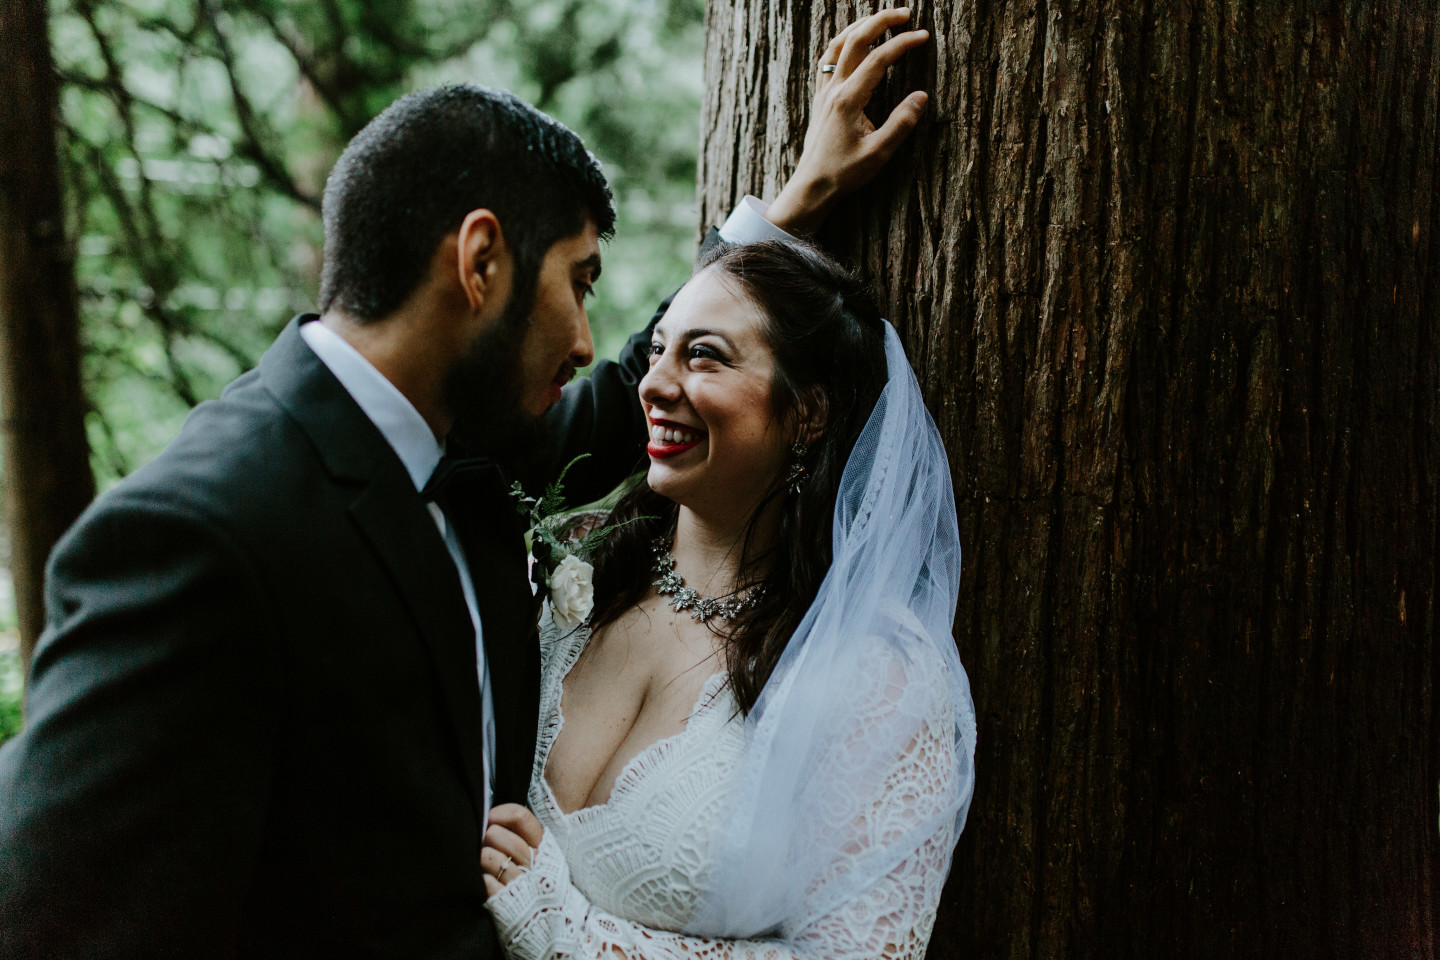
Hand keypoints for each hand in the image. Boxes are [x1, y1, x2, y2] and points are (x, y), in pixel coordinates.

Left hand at [481, 803, 544, 896]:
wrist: (549, 922)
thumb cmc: (541, 883)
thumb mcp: (544, 857)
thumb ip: (525, 837)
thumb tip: (494, 818)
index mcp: (544, 847)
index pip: (520, 816)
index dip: (499, 814)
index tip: (491, 820)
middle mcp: (534, 863)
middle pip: (497, 834)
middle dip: (487, 838)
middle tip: (487, 846)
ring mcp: (520, 883)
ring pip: (488, 856)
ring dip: (483, 859)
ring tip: (487, 865)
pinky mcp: (505, 903)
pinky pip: (485, 881)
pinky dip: (484, 880)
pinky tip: (488, 882)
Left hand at [765, 8, 931, 235]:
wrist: (812, 185)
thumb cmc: (844, 172)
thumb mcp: (879, 154)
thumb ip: (901, 123)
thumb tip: (922, 96)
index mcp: (848, 100)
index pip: (878, 59)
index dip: (902, 43)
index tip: (923, 36)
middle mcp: (833, 90)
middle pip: (855, 40)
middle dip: (881, 21)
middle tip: (906, 13)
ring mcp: (823, 91)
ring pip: (838, 44)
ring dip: (860, 27)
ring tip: (882, 20)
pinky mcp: (820, 97)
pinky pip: (827, 59)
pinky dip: (842, 42)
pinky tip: (854, 42)